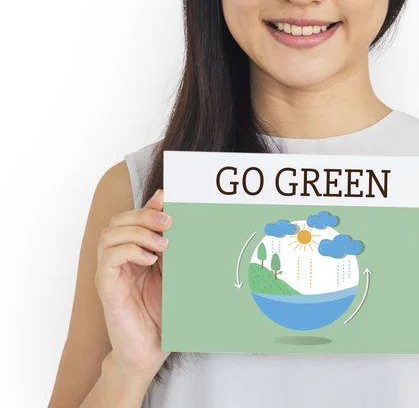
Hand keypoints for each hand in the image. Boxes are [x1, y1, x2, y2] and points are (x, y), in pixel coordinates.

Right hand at [95, 188, 171, 379]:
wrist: (150, 352)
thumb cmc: (163, 315)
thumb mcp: (174, 276)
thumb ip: (174, 250)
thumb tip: (179, 222)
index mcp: (134, 254)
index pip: (132, 218)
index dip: (148, 205)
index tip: (169, 197)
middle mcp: (118, 260)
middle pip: (118, 221)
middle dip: (144, 215)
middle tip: (169, 222)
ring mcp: (110, 273)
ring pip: (110, 235)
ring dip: (138, 232)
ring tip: (162, 244)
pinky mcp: (107, 288)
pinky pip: (109, 259)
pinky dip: (129, 251)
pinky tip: (150, 260)